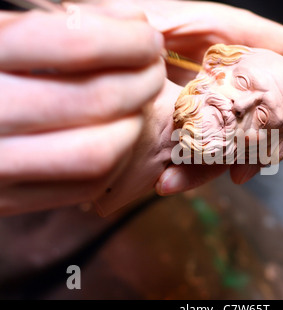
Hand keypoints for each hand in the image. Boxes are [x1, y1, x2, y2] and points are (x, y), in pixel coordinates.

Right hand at [0, 4, 164, 215]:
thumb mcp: (1, 33)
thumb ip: (63, 25)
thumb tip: (135, 23)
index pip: (75, 42)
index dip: (128, 40)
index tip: (150, 39)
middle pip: (96, 100)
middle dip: (143, 81)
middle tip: (153, 70)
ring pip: (98, 152)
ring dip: (134, 124)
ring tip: (137, 105)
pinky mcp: (8, 199)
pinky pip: (87, 185)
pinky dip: (118, 159)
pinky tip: (118, 136)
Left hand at [141, 0, 282, 193]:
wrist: (115, 56)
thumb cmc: (135, 25)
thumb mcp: (149, 16)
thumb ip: (157, 23)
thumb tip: (157, 36)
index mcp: (237, 37)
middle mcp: (239, 70)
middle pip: (281, 106)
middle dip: (274, 143)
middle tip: (246, 169)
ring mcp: (226, 99)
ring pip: (247, 137)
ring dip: (232, 164)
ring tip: (203, 178)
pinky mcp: (206, 122)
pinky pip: (217, 149)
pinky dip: (202, 168)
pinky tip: (176, 177)